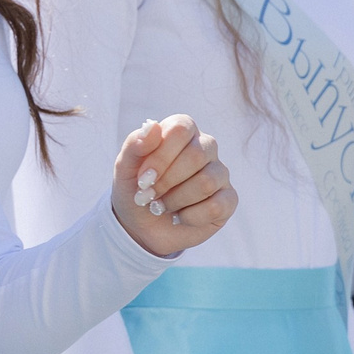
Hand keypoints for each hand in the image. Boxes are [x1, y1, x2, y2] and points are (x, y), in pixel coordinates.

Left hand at [111, 116, 236, 257]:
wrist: (141, 225)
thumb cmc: (136, 188)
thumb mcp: (125, 167)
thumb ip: (134, 144)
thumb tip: (152, 128)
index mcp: (182, 131)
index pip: (181, 129)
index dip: (161, 156)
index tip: (142, 179)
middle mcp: (205, 147)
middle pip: (196, 156)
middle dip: (166, 181)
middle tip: (148, 196)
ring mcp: (220, 173)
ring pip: (206, 182)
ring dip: (176, 200)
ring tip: (161, 206)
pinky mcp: (228, 200)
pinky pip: (216, 206)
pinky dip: (190, 217)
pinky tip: (179, 217)